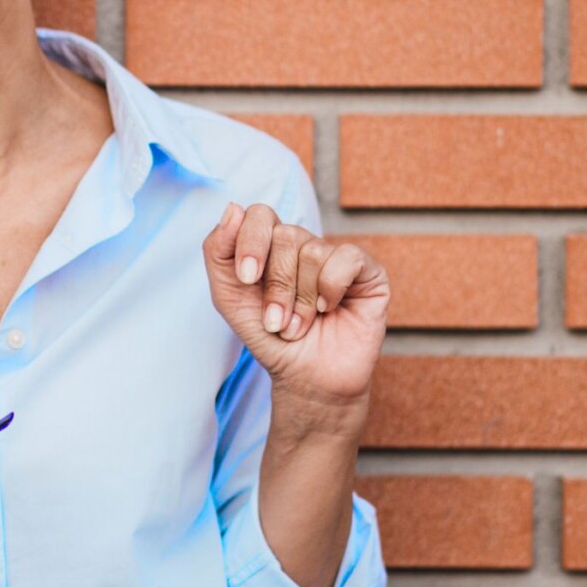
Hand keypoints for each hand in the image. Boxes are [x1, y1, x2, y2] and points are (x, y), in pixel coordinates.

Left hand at [202, 201, 389, 417]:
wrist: (303, 378)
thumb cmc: (268, 337)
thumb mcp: (228, 296)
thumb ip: (218, 251)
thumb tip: (233, 208)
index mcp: (271, 245)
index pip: (260, 215)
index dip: (251, 243)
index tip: (247, 280)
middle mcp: (305, 245)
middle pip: (286, 235)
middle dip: (277, 286)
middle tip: (277, 321)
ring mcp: (337, 257)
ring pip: (314, 251)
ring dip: (301, 300)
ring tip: (300, 326)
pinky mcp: (368, 272)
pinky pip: (346, 258)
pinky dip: (330, 289)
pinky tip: (330, 309)